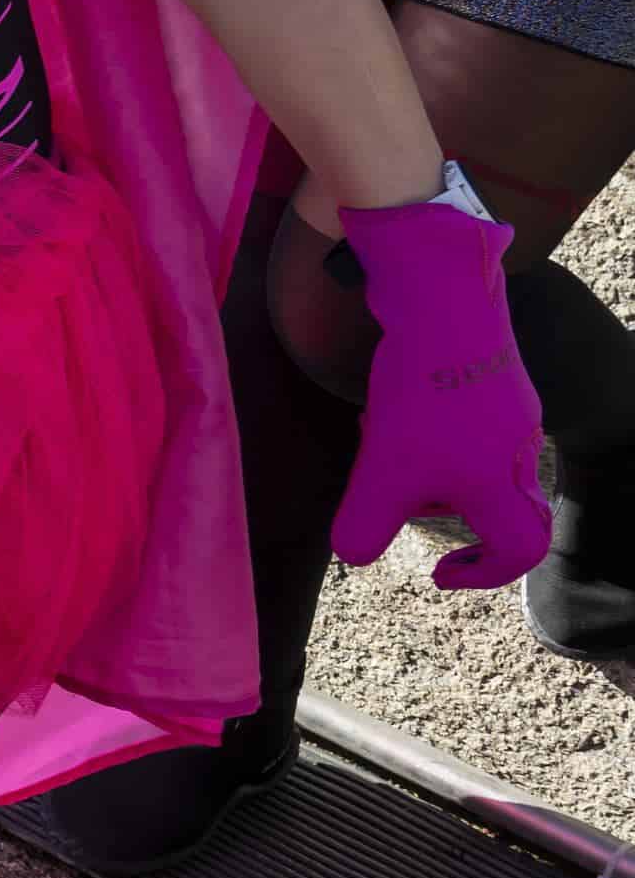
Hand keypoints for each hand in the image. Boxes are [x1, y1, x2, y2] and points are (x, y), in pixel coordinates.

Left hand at [334, 189, 553, 585]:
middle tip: (396, 492)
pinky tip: (384, 403)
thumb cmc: (422, 394)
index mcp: (504, 485)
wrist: (444, 303)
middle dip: (435, 508)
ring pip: (466, 460)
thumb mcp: (383, 470)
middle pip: (490, 505)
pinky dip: (422, 427)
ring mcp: (513, 412)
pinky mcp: (494, 378)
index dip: (484, 574)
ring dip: (417, 461)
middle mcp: (520, 451)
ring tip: (378, 433)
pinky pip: (461, 423)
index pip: (522, 550)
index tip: (437, 572)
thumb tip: (355, 556)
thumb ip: (366, 523)